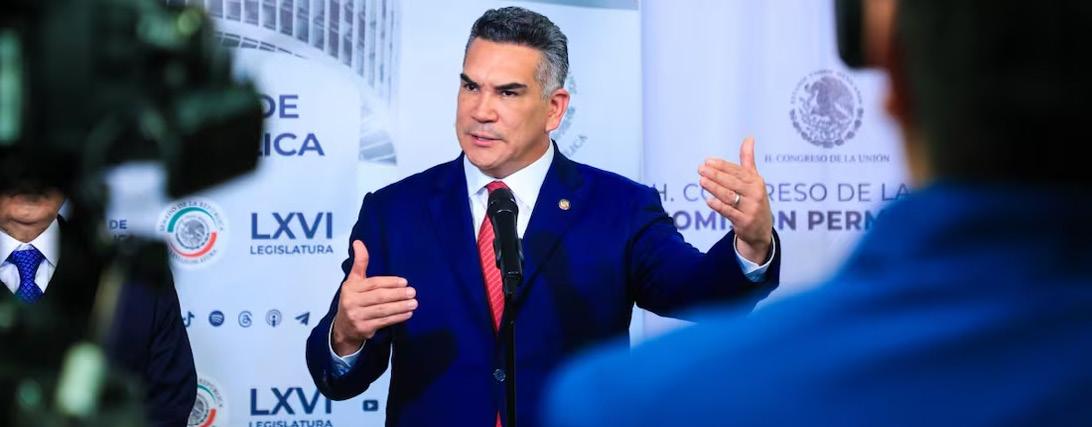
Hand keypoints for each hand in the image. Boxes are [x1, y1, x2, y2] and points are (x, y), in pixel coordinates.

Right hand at [332, 240, 416, 355]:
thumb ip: (360, 262)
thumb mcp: (353, 280)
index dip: (390, 282)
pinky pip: (384, 322)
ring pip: (383, 310)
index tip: (405, 282)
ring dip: (401, 307)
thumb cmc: (353, 299)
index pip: (373, 283)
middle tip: (413, 292)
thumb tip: (358, 242)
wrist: (344, 328)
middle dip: (398, 294)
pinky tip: (408, 314)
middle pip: (379, 297)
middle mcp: (352, 302)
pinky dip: (397, 318)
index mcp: (350, 288)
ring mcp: (357, 317)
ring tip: (414, 303)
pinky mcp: (364, 329)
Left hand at [698, 136, 773, 263]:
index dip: (722, 166)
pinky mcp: (744, 221)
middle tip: (700, 168)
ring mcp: (751, 208)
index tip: (707, 161)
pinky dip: (719, 206)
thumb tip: (749, 137)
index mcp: (756, 181)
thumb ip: (748, 160)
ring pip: (729, 196)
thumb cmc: (754, 200)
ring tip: (701, 181)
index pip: (737, 171)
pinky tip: (708, 200)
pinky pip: (729, 212)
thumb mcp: (754, 179)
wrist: (761, 229)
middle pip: (732, 182)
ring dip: (715, 188)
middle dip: (716, 175)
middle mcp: (755, 194)